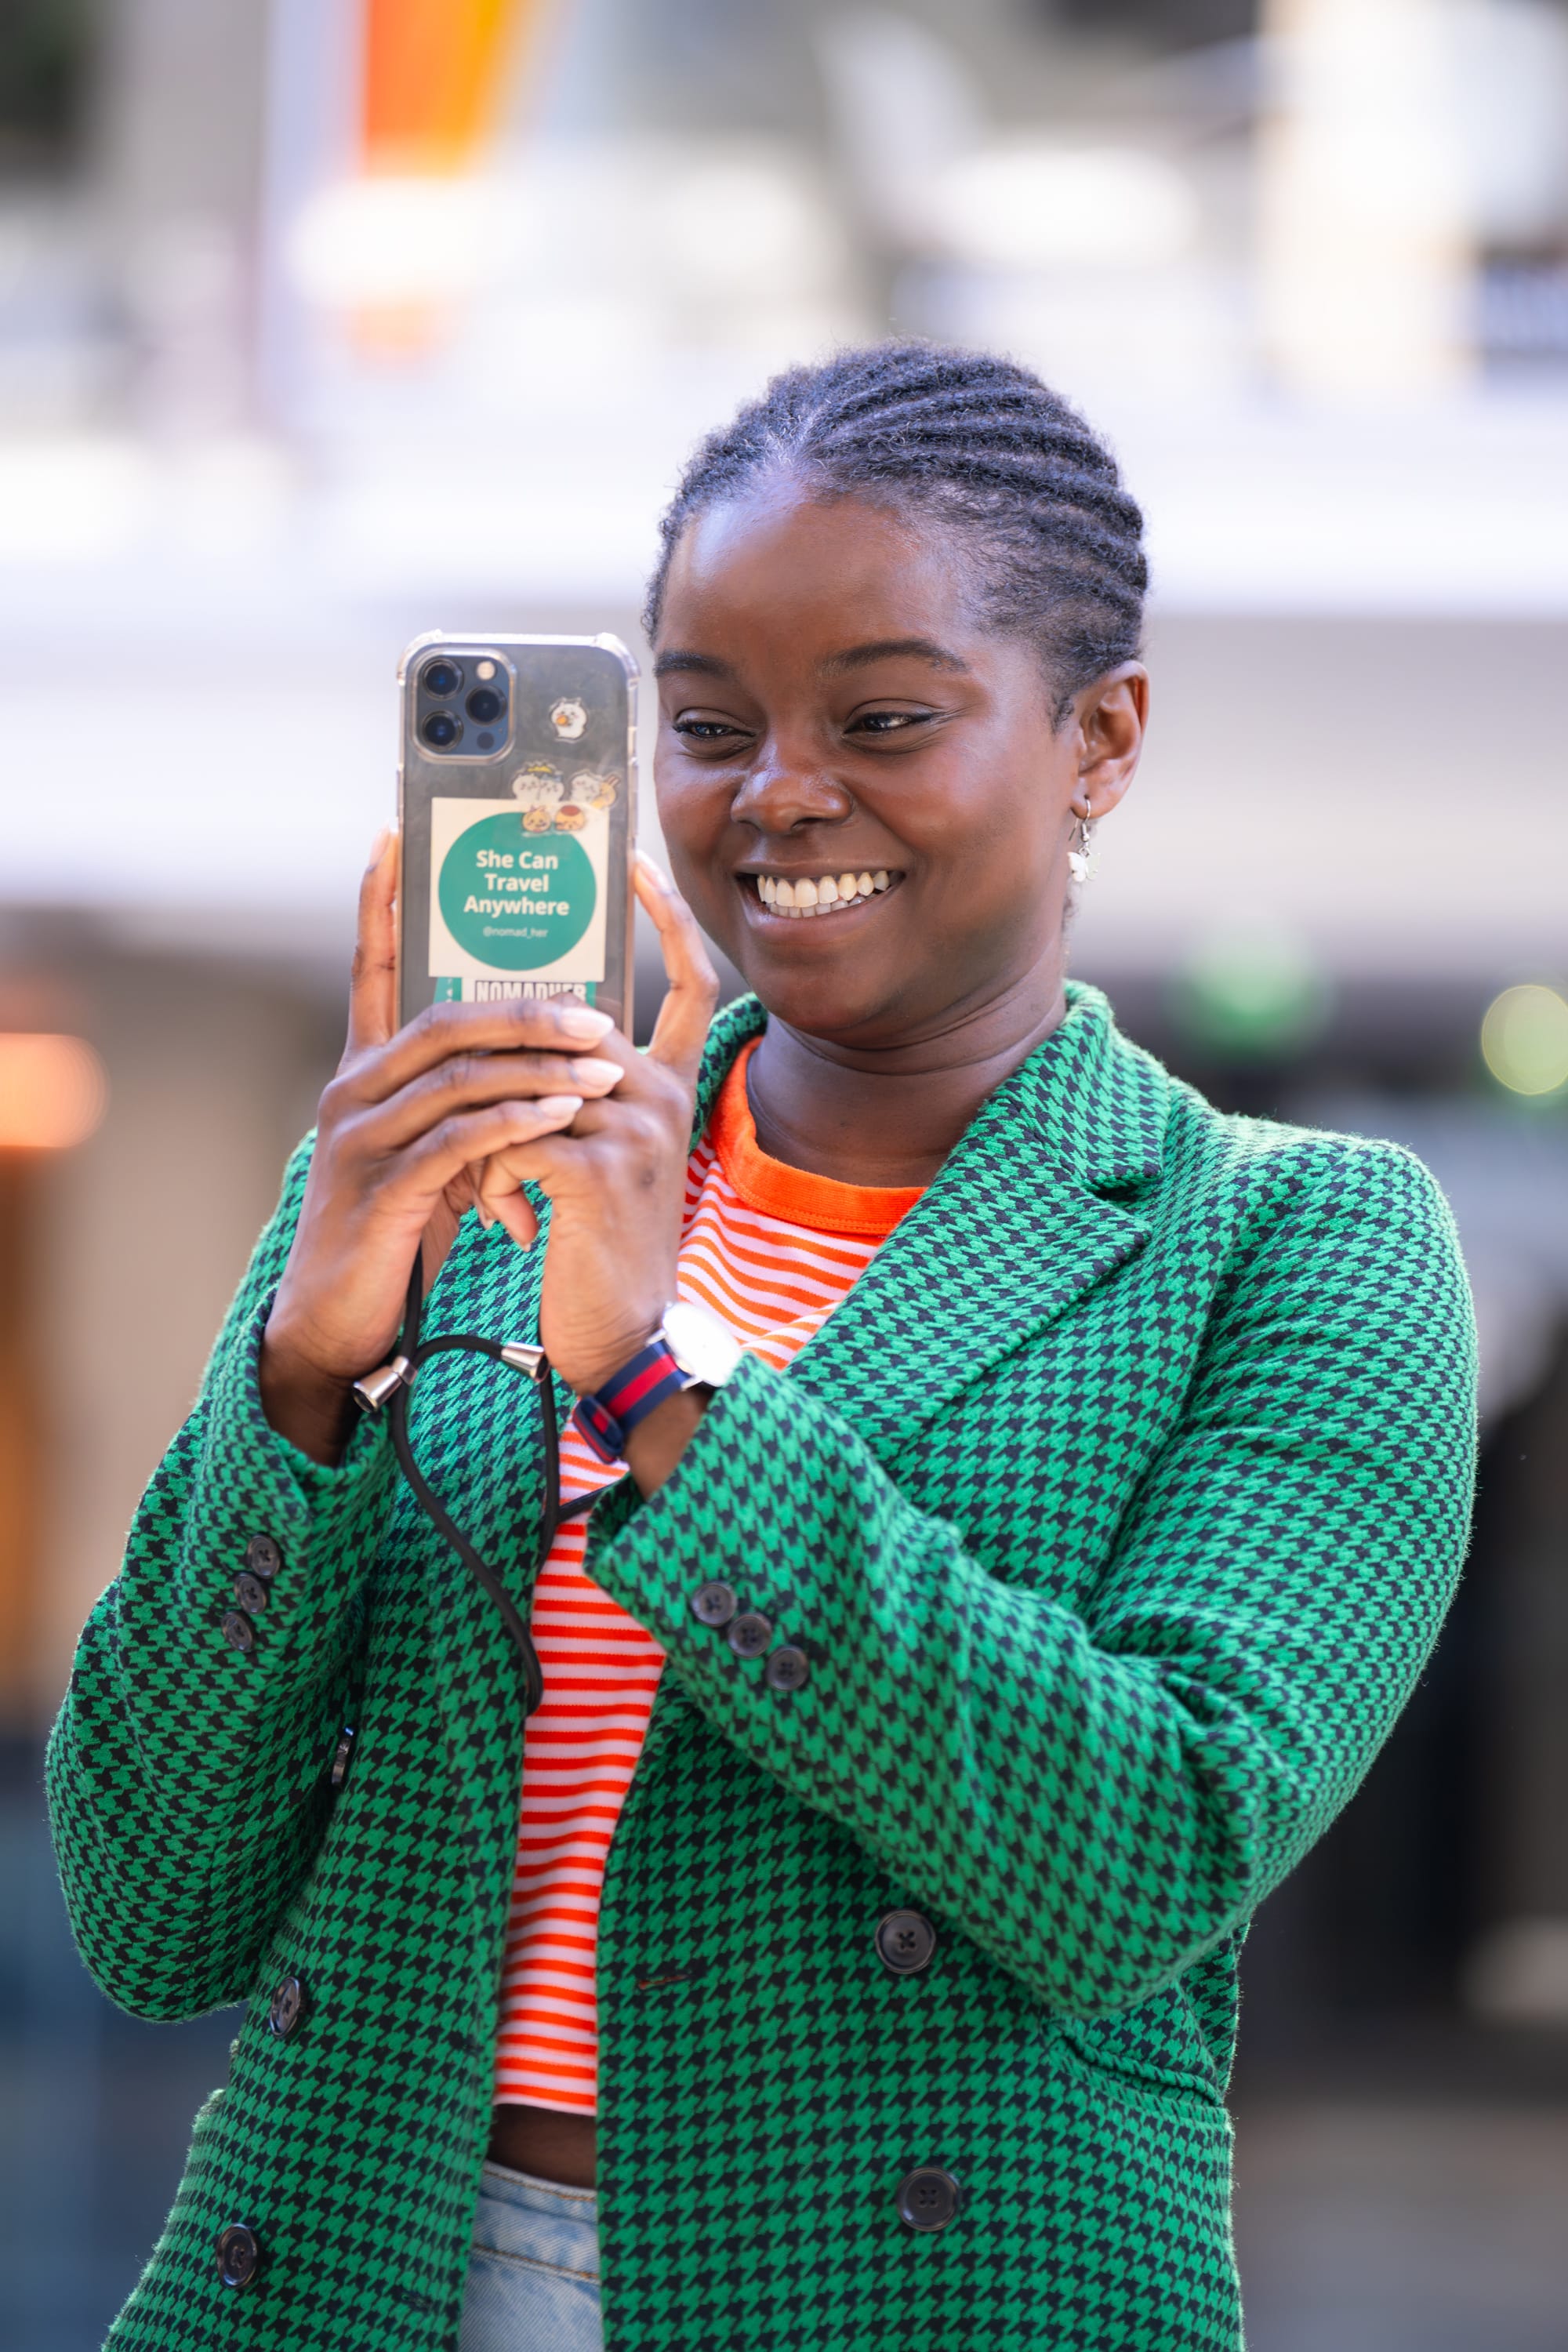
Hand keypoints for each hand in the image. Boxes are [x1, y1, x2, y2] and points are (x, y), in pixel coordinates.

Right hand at [259, 829, 628, 1461]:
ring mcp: (360, 1139)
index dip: (377, 904)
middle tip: (599, 1008)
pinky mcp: (380, 1189)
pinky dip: (517, 1120)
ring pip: (458, 1074)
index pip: (370, 970)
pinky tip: (565, 1111)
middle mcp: (353, 1091)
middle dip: (526, 1008)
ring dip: (540, 1063)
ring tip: (605, 1059)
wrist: (336, 1322)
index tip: (389, 834)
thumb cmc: (392, 1232)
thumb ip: (464, 1103)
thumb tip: (539, 1062)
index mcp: (363, 1073)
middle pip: (443, 1019)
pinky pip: (458, 1137)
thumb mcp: (428, 1153)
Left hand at [475, 854, 718, 1398]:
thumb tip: (522, 1040)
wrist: (623, 1343)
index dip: (667, 918)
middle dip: (501, 1072)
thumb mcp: (600, 1158)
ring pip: (523, 1084)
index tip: (635, 862)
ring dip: (486, 1140)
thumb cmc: (597, 1252)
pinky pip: (512, 1136)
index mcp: (668, 1086)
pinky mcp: (599, 1170)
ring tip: (493, 1197)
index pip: (689, 981)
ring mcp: (637, 1128)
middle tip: (487, 1146)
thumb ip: (580, 1098)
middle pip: (565, 1029)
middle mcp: (663, 1094)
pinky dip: (494, 1180)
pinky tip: (514, 1226)